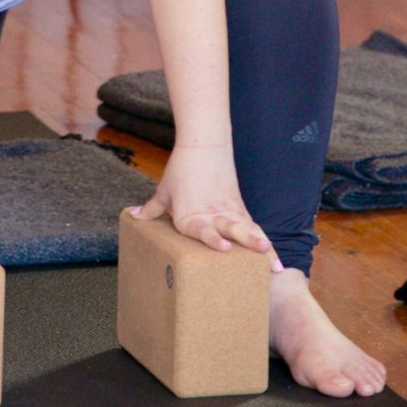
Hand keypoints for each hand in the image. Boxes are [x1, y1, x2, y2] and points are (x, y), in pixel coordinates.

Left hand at [129, 144, 281, 271]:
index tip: (225, 246)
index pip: (203, 229)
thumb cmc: (181, 169)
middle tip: (261, 250)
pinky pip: (253, 227)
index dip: (213, 238)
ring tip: (273, 261)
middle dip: (247, 240)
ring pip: (248, 229)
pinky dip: (263, 241)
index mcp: (191, 215)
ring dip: (261, 244)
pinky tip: (273, 258)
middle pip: (233, 227)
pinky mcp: (239, 208)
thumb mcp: (165, 190)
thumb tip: (133, 216)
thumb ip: (153, 207)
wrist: (203, 145)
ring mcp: (229, 212)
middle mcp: (213, 215)